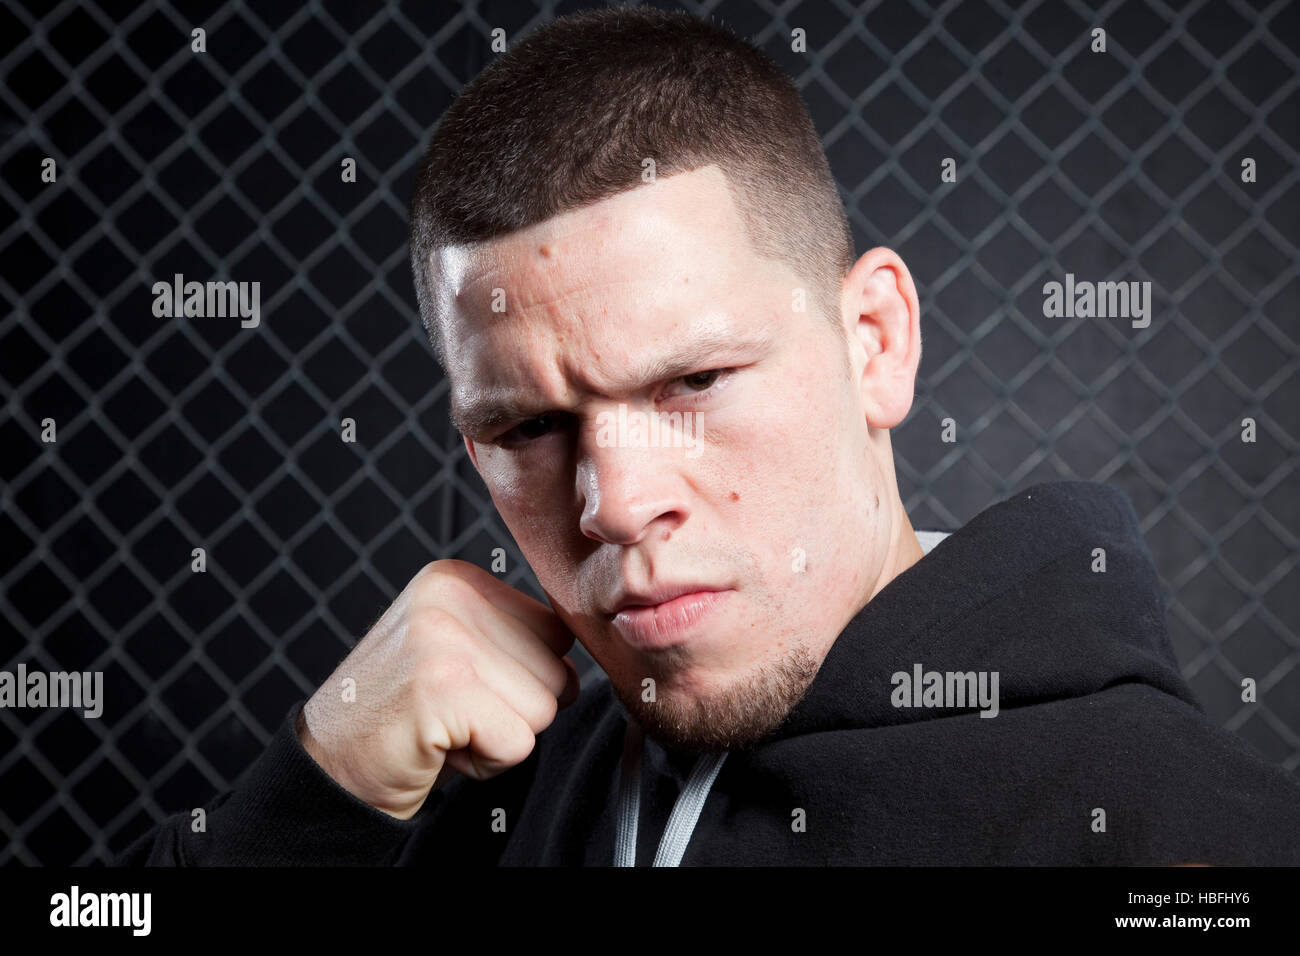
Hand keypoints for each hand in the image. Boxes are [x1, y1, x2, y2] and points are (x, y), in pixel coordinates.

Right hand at [297, 559, 580, 818]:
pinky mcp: (441, 687)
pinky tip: (440, 748)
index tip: (462, 688)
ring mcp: (442, 638)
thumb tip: (583, 653)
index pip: (556, 631)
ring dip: (500, 737)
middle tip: (451, 714)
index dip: (522, 679)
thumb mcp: (459, 651)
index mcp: (457, 579)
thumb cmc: (405, 718)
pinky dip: (487, 762)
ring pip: (543, 707)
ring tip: (445, 728)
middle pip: (556, 670)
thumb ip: (515, 637)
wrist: (330, 767)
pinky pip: (518, 742)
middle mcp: (449, 596)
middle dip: (514, 711)